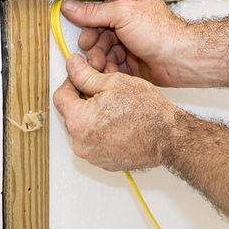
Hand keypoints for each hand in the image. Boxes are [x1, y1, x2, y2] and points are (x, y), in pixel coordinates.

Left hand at [53, 53, 177, 170]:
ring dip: (93, 115)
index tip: (81, 76)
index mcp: (79, 122)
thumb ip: (86, 74)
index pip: (60, 96)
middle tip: (102, 90)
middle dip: (83, 99)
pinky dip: (102, 131)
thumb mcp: (113, 82)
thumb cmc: (146, 110)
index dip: (70, 81)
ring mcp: (92, 156)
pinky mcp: (104, 162)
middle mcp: (81, 144)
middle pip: (71, 113)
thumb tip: (72, 65)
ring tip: (114, 107)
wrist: (167, 137)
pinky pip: (95, 141)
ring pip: (84, 128)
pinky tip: (119, 121)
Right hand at [61, 0, 194, 86]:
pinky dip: (109, 70)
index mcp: (130, 5)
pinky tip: (109, 74)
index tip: (82, 38)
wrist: (179, 60)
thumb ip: (94, 12)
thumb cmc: (160, 33)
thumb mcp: (122, 14)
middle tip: (92, 55)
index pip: (99, 13)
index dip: (88, 26)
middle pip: (100, 34)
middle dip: (94, 46)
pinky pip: (114, 66)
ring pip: (106, 52)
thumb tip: (70, 7)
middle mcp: (131, 23)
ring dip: (100, 60)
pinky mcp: (135, 63)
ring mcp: (133, 43)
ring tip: (100, 66)